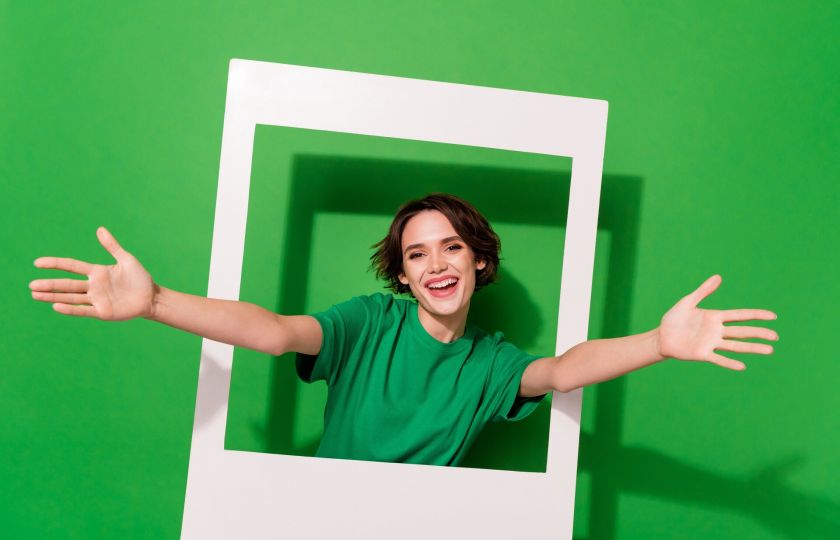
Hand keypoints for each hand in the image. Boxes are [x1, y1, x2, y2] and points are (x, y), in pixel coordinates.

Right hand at [30, 227, 155, 320]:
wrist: (152, 297)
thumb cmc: (140, 278)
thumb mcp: (126, 259)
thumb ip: (112, 246)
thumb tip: (99, 229)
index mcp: (97, 272)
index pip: (71, 266)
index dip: (55, 264)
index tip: (37, 263)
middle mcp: (93, 286)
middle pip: (67, 284)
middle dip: (49, 285)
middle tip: (31, 285)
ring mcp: (96, 299)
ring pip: (70, 297)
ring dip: (53, 297)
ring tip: (35, 295)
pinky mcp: (102, 312)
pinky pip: (83, 310)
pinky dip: (70, 309)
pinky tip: (56, 306)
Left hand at [657, 274, 777, 370]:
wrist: (661, 336)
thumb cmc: (674, 319)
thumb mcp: (688, 302)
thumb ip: (703, 291)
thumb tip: (719, 276)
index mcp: (715, 317)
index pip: (740, 315)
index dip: (756, 315)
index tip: (773, 316)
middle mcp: (717, 331)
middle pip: (742, 332)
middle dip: (759, 333)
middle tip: (776, 336)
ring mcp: (711, 343)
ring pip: (736, 346)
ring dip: (752, 348)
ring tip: (770, 350)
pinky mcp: (702, 354)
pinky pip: (719, 359)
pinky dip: (729, 362)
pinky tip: (742, 366)